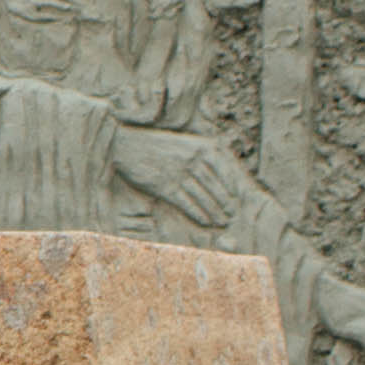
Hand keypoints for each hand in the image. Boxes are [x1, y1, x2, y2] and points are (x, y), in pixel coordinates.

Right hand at [107, 123, 242, 230]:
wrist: (127, 145)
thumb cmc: (157, 145)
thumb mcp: (183, 143)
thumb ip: (200, 154)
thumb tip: (216, 173)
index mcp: (200, 147)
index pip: (223, 169)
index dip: (231, 186)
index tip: (237, 198)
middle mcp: (192, 160)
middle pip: (213, 184)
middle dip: (223, 202)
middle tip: (231, 214)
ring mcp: (178, 173)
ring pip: (201, 195)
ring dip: (213, 211)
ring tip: (220, 221)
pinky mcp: (164, 186)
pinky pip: (186, 202)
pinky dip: (197, 213)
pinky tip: (204, 221)